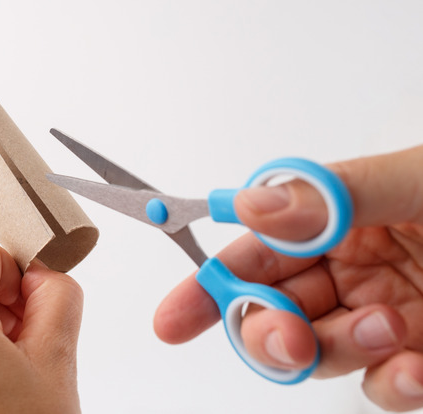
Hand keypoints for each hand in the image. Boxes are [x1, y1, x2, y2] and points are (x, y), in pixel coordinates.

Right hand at [154, 145, 422, 411]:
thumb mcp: (414, 182)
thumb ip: (332, 195)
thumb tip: (247, 204)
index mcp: (337, 223)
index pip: (252, 257)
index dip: (206, 288)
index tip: (172, 320)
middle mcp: (350, 272)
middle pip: (272, 314)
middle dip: (268, 332)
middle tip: (290, 339)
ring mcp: (381, 318)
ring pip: (319, 355)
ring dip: (342, 350)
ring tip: (388, 328)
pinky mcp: (417, 359)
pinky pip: (379, 388)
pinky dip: (390, 387)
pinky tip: (414, 369)